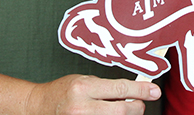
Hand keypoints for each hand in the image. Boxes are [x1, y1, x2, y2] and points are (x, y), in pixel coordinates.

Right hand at [27, 74, 160, 114]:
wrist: (39, 107)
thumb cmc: (62, 92)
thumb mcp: (83, 81)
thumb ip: (106, 87)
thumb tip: (132, 93)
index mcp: (83, 89)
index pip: (120, 89)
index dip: (141, 90)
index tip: (154, 91)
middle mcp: (82, 108)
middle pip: (123, 110)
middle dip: (137, 107)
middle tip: (139, 103)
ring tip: (118, 108)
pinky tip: (108, 114)